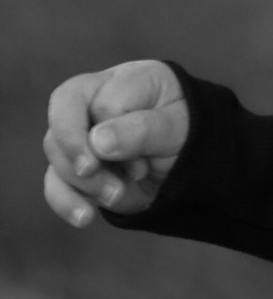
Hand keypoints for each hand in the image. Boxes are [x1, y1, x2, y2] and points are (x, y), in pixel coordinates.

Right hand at [44, 60, 188, 227]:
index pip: (102, 101)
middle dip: (78, 154)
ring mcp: (81, 134)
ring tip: (117, 196)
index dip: (117, 134)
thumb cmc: (187, 131)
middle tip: (104, 179)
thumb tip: (96, 142)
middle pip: (63, 119)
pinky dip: (65, 201)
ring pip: (55, 153)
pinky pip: (54, 181)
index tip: (142, 163)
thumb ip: (142, 129)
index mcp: (126, 79)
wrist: (191, 161)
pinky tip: (84, 218)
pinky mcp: (75, 166)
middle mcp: (95, 100)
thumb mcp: (177, 128)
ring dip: (82, 183)